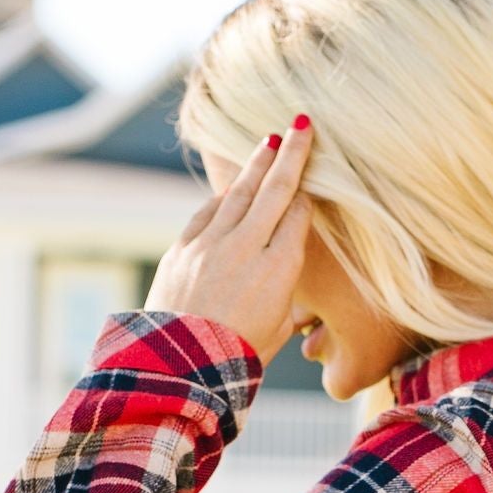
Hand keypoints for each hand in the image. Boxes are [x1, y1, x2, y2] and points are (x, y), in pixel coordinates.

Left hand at [145, 121, 312, 362]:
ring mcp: (212, 244)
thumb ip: (285, 295)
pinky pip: (208, 212)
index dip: (307, 197)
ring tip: (270, 142)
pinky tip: (232, 187)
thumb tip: (285, 278)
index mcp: (279, 271)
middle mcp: (247, 249)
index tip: (314, 182)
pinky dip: (223, 197)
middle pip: (275, 190)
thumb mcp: (278, 330)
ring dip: (257, 164)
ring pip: (240, 192)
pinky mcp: (183, 248)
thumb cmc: (236, 357)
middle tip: (302, 126)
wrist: (178, 366)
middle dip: (291, 155)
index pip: (298, 216)